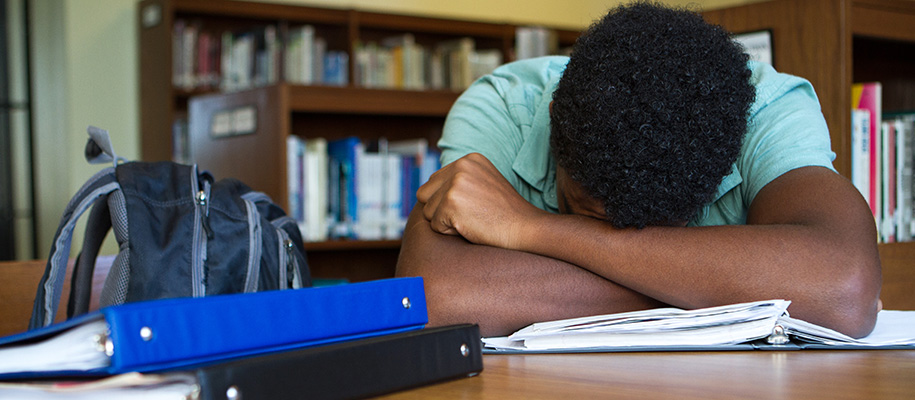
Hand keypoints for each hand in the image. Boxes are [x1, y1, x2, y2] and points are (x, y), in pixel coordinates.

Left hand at [416, 153, 547, 248]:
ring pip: (427, 211)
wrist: (524, 228)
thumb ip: (458, 181)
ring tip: (472, 220)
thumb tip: (426, 190)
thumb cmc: (505, 213)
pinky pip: (435, 226)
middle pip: (425, 194)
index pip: (434, 182)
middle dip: (439, 209)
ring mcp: (455, 184)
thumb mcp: (483, 183)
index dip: (447, 200)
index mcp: (468, 159)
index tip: (471, 206)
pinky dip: (450, 232)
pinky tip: (471, 227)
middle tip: (469, 214)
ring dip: (445, 222)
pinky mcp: (451, 203)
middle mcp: (460, 166)